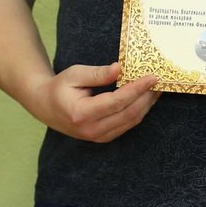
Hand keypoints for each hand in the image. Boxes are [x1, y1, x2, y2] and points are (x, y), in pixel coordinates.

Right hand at [34, 61, 158, 142]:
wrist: (46, 106)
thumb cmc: (60, 87)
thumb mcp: (75, 74)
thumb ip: (98, 73)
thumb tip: (121, 68)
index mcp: (81, 113)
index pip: (117, 102)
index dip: (137, 89)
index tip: (152, 77)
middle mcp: (91, 130)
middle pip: (128, 114)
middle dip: (146, 97)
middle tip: (159, 81)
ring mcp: (98, 137)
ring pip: (131, 121)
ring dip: (146, 105)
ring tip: (156, 88)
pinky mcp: (104, 137)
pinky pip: (127, 124)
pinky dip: (139, 111)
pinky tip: (145, 98)